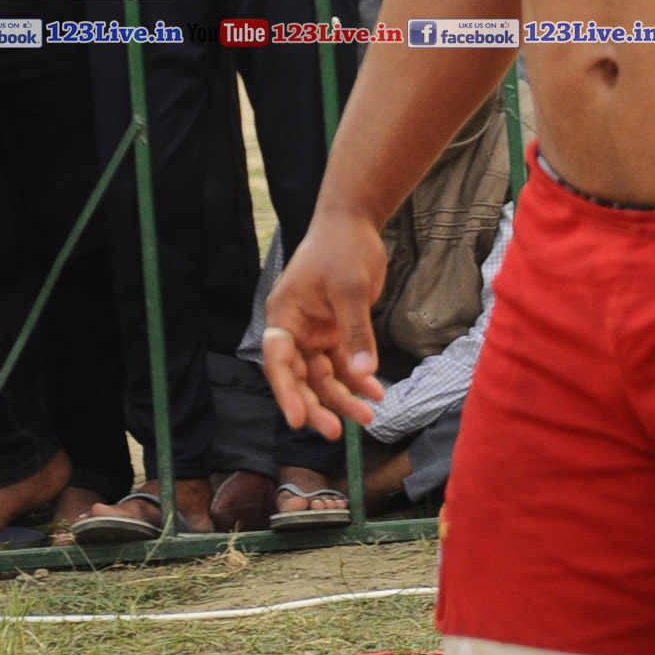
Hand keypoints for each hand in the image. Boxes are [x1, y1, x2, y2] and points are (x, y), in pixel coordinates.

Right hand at [261, 217, 387, 439]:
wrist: (355, 223)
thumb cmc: (342, 247)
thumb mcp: (349, 288)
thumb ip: (355, 332)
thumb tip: (364, 372)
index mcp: (284, 316)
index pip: (279, 362)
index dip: (286, 393)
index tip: (296, 419)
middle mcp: (295, 329)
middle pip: (301, 377)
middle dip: (319, 404)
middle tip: (336, 431)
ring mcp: (316, 332)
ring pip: (325, 375)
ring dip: (344, 395)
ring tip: (369, 415)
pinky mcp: (336, 331)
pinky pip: (344, 362)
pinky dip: (359, 377)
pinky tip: (375, 392)